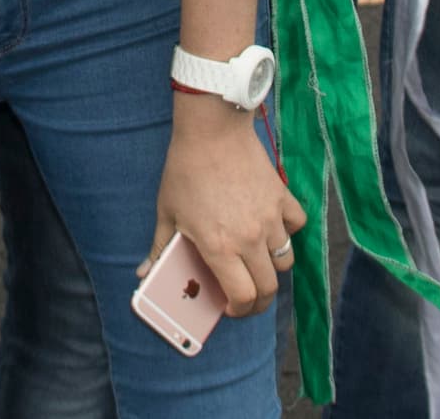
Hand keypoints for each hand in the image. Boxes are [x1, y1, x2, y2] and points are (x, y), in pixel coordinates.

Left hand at [139, 97, 305, 317]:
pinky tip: (273, 226)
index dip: (239, 310)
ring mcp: (270, 217)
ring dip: (273, 267)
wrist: (211, 129)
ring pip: (285, 260)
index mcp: (220, 247)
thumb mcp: (168, 210)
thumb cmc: (185, 169)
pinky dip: (288, 230)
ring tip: (257, 262)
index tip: (230, 306)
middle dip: (258, 300)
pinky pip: (296, 224)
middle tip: (247, 296)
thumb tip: (144, 273)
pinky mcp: (281, 197)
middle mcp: (250, 238)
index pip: (243, 297)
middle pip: (268, 287)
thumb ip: (159, 247)